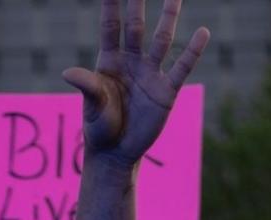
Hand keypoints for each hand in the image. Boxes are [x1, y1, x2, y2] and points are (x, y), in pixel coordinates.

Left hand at [63, 0, 209, 166]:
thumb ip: (87, 86)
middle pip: (136, 26)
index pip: (110, 27)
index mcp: (108, 62)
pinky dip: (193, 52)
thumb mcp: (92, 106)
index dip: (111, 5)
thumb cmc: (99, 127)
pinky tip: (203, 32)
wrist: (116, 153)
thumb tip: (68, 73)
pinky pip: (182, 67)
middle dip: (138, 3)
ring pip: (161, 40)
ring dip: (168, 18)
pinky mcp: (166, 91)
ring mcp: (150, 74)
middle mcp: (131, 62)